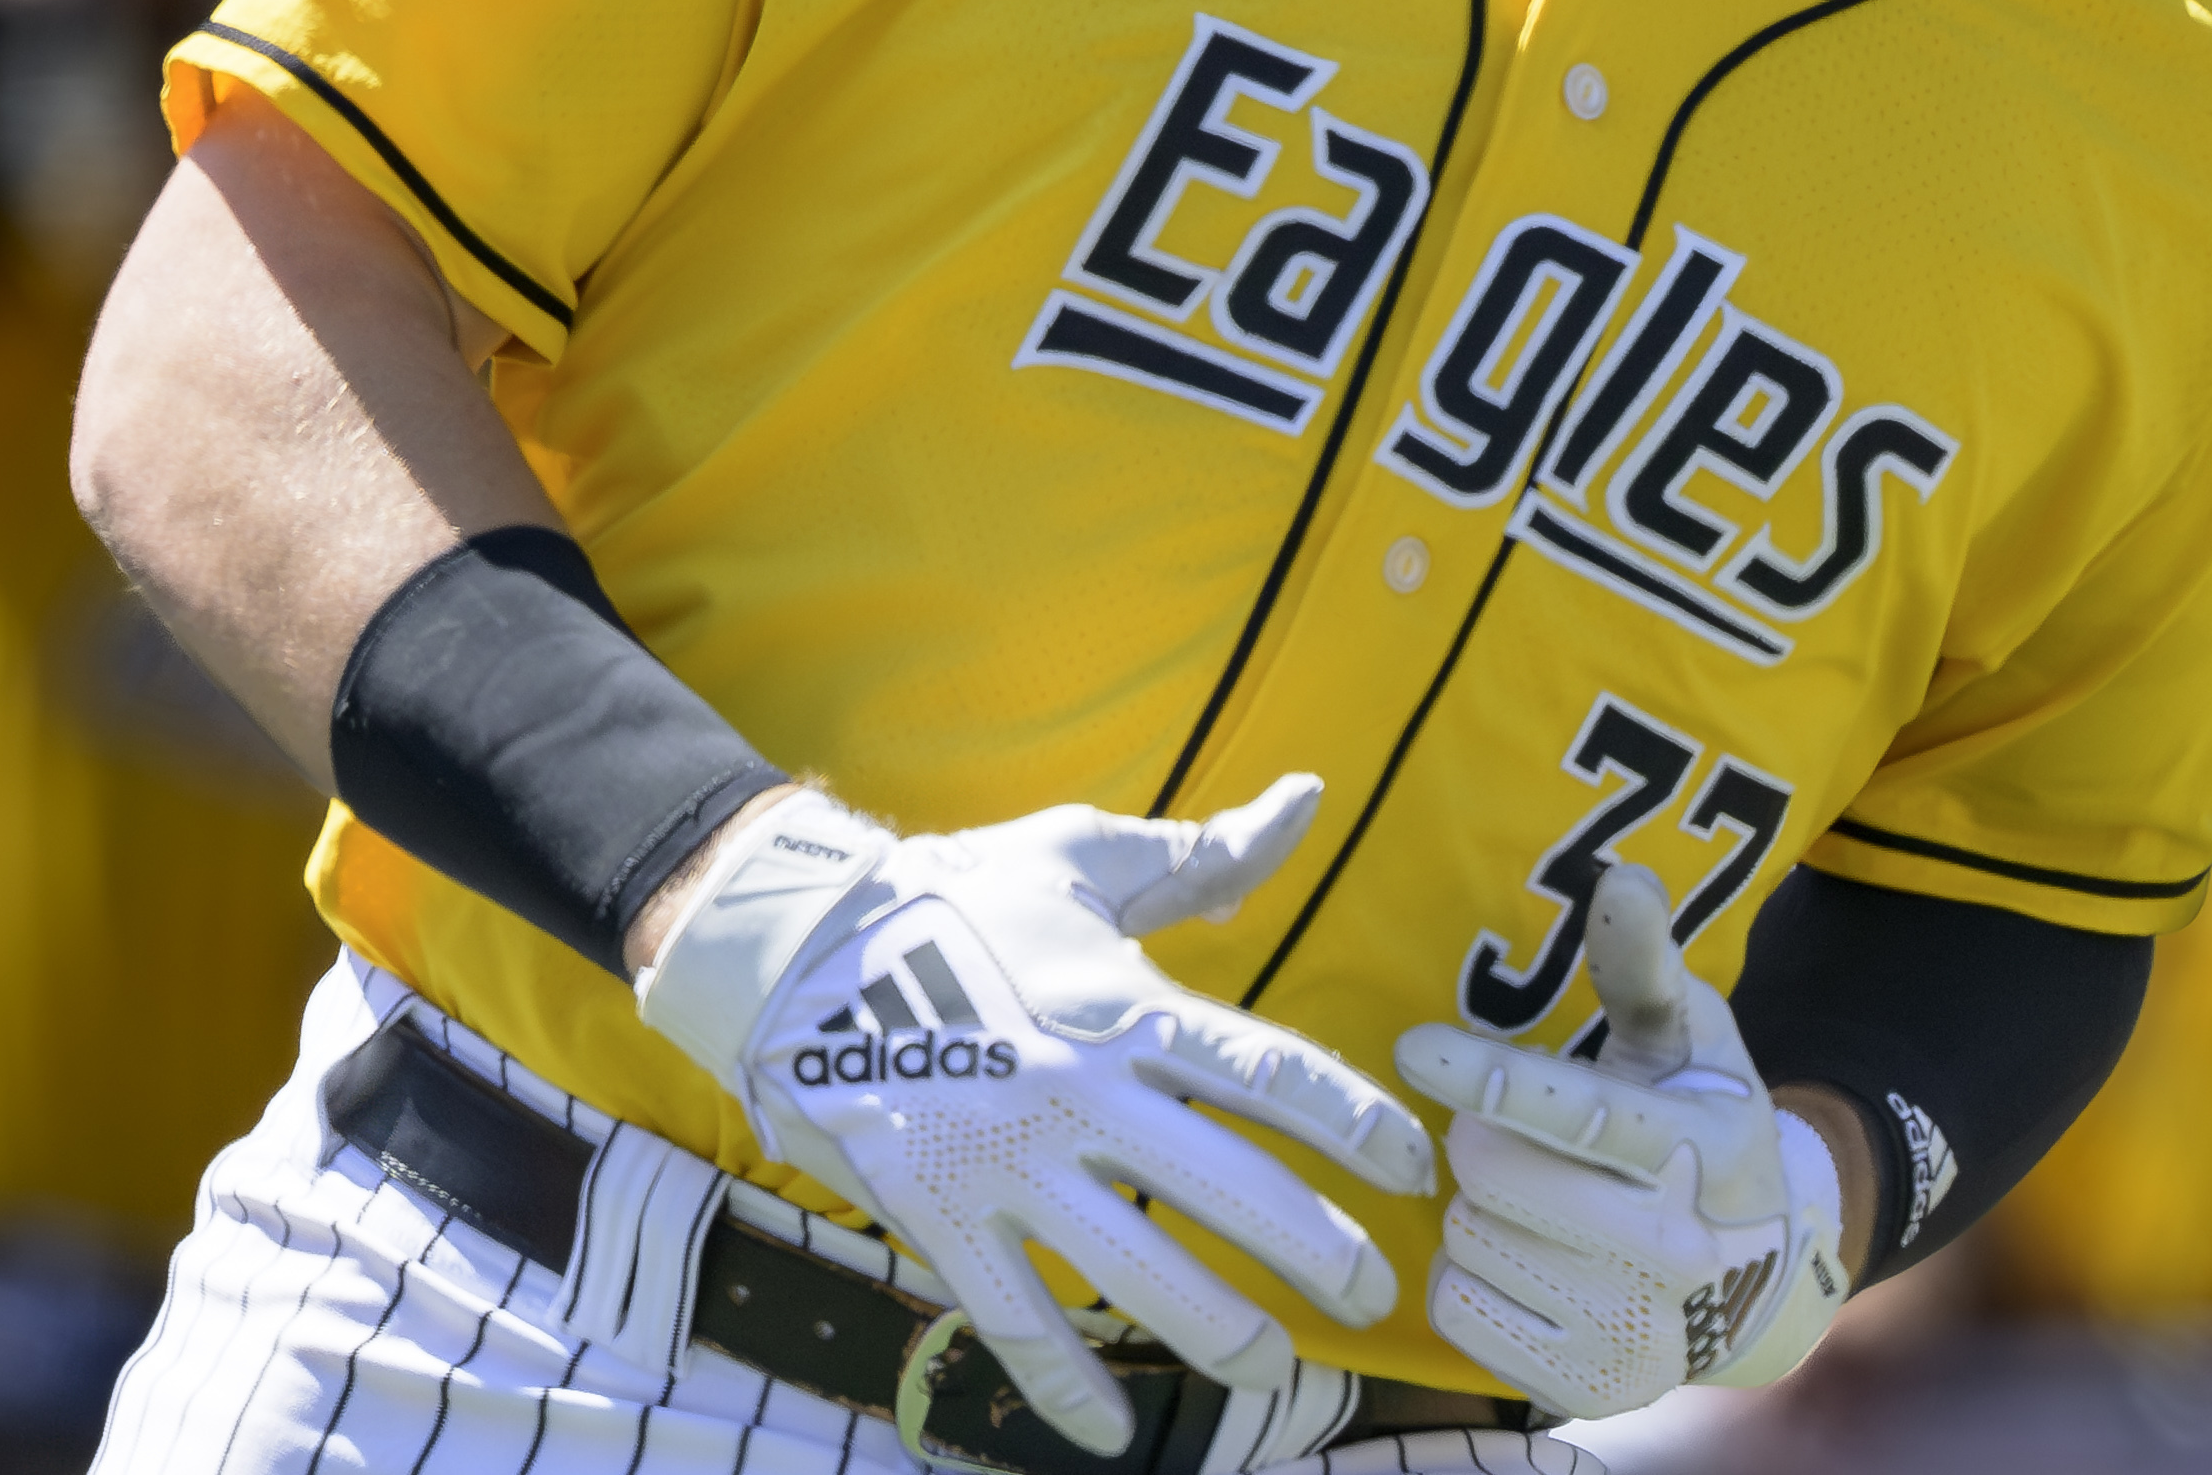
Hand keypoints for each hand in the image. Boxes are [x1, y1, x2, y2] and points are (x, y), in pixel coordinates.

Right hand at [634, 773, 1436, 1457]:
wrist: (797, 946)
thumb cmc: (958, 894)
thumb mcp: (1084, 856)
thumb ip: (1204, 854)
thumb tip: (1308, 800)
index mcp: (1127, 1005)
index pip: (1272, 1074)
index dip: (1358, 1127)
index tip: (1415, 1170)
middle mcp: (1083, 1090)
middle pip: (1230, 1188)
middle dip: (1320, 1252)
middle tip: (1378, 1297)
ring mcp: (1010, 1161)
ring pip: (1136, 1269)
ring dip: (1220, 1331)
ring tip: (1278, 1372)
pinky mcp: (941, 1213)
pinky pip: (1014, 1316)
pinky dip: (1064, 1382)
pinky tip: (1112, 1432)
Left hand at [1388, 864, 1846, 1419]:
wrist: (1758, 1281)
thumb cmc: (1700, 1127)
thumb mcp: (1690, 1039)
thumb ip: (1644, 962)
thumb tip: (1620, 877)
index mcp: (1708, 1149)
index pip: (1582, 1114)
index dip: (1492, 1078)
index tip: (1416, 1047)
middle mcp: (1681, 1249)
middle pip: (1497, 1176)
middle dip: (1483, 1139)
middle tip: (1510, 1135)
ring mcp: (1638, 1328)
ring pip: (1470, 1241)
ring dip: (1479, 1210)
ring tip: (1533, 1202)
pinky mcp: (1591, 1387)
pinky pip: (1458, 1312)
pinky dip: (1468, 1280)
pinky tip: (1521, 1261)